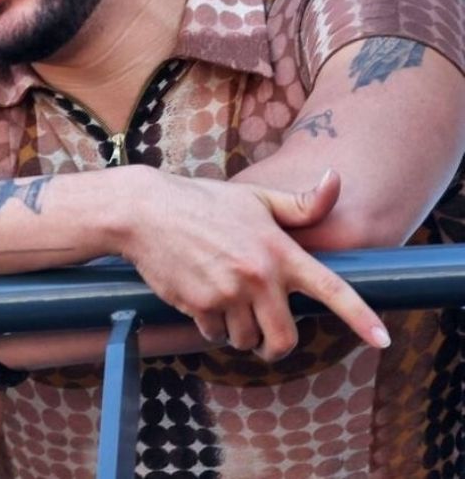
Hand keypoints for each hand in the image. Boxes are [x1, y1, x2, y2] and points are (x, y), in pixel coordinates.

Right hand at [123, 168, 388, 360]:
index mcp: (280, 250)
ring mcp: (228, 292)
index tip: (382, 340)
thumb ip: (299, 204)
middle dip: (275, 346)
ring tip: (224, 305)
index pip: (332, 289)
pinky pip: (214, 333)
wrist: (144, 211)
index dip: (360, 317)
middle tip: (267, 339)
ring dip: (238, 332)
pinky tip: (201, 299)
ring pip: (246, 339)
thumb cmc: (202, 202)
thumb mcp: (254, 196)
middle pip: (284, 339)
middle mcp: (258, 275)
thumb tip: (335, 180)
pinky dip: (211, 325)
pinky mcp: (198, 304)